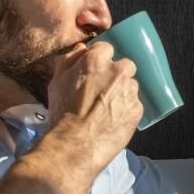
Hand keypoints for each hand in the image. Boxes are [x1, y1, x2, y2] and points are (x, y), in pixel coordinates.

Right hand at [42, 41, 142, 172]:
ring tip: (107, 109)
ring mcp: (129, 90)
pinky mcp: (137, 109)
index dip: (100, 60)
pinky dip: (127, 109)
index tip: (95, 72)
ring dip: (123, 92)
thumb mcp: (57, 82)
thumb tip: (81, 49)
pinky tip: (114, 120)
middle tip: (103, 91)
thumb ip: (69, 61)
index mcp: (96, 60)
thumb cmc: (62, 114)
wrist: (75, 145)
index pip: (106, 48)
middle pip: (124, 65)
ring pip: (131, 85)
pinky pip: (134, 104)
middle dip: (116, 75)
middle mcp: (117, 71)